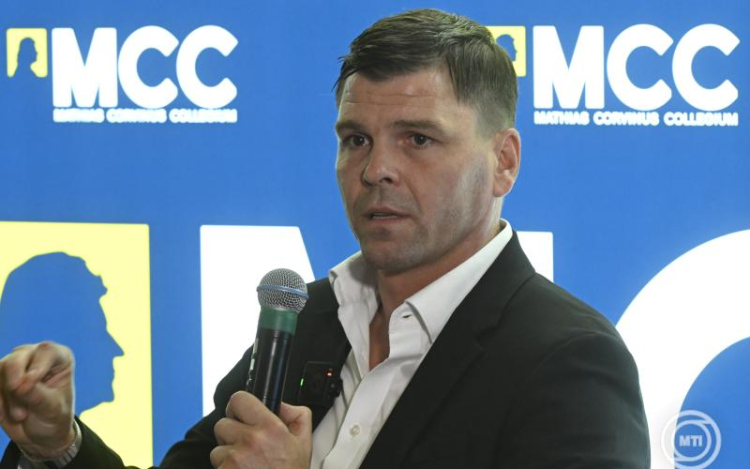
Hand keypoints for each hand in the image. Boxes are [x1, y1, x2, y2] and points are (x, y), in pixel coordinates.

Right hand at [0, 342, 75, 456]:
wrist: (40, 433)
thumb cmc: (54, 417)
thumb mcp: (52, 409)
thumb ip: (37, 395)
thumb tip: (18, 385)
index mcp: (59, 357)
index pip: (46, 351)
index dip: (35, 368)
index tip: (25, 389)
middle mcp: (36, 355)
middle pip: (16, 359)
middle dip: (14, 387)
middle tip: (21, 414)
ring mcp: (15, 364)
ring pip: (0, 372)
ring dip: (6, 398)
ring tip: (20, 416)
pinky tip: (3, 415)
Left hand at [211, 391, 311, 468]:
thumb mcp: (304, 442)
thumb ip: (296, 415)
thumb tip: (280, 404)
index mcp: (271, 428)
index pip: (239, 399)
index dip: (240, 406)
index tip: (242, 413)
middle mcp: (251, 441)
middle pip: (223, 424)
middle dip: (232, 433)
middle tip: (246, 444)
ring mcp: (234, 460)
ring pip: (217, 448)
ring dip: (227, 455)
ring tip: (246, 464)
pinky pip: (216, 466)